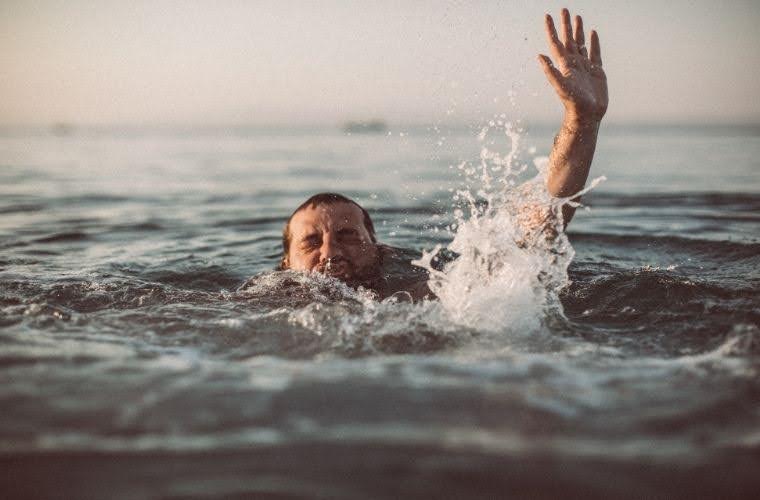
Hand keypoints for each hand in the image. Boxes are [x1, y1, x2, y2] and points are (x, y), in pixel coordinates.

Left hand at [538, 8, 607, 122]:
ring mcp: (585, 66)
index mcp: (564, 65)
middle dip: (565, 25)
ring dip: (578, 31)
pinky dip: (593, 42)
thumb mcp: (561, 86)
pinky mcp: (596, 71)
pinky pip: (594, 52)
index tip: (547, 16)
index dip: (551, 30)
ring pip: (581, 43)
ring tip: (577, 17)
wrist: (587, 115)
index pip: (556, 43)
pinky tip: (592, 33)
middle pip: (568, 39)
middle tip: (564, 9)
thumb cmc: (574, 103)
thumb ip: (550, 71)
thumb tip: (539, 56)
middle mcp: (573, 63)